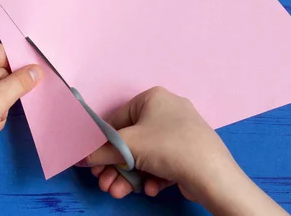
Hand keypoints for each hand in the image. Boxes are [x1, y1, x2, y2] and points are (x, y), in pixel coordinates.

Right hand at [80, 87, 287, 215]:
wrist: (211, 173)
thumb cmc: (167, 147)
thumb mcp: (127, 146)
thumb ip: (99, 150)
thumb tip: (79, 156)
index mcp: (153, 98)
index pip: (117, 119)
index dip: (102, 144)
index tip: (92, 165)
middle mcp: (167, 110)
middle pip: (130, 141)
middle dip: (116, 166)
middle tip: (104, 184)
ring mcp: (180, 131)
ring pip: (145, 155)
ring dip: (130, 176)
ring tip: (120, 193)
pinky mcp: (188, 151)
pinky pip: (162, 162)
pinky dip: (152, 176)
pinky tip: (150, 189)